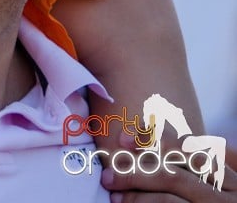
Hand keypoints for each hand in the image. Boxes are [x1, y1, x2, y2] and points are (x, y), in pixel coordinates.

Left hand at [100, 131, 236, 201]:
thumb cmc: (207, 200)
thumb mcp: (207, 182)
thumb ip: (185, 164)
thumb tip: (136, 138)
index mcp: (226, 177)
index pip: (187, 150)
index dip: (153, 140)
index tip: (124, 138)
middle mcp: (225, 197)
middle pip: (173, 177)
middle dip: (135, 173)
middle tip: (109, 175)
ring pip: (168, 201)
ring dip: (136, 197)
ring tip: (115, 197)